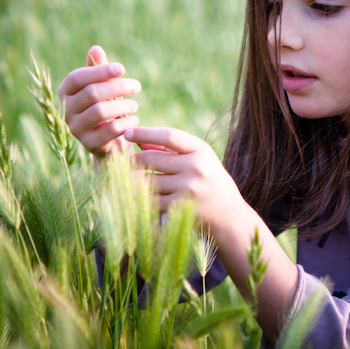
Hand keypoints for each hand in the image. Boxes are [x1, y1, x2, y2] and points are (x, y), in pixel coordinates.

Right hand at [58, 46, 141, 156]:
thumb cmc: (105, 106)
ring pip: (100, 111)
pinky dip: (127, 123)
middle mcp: (66, 110)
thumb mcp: (102, 87)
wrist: (108, 141)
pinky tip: (135, 120)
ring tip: (135, 105)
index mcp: (66, 92)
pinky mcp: (89, 144)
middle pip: (92, 93)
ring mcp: (75, 128)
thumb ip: (98, 69)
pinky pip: (110, 130)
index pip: (78, 78)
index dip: (100, 71)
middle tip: (136, 86)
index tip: (122, 69)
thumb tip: (95, 48)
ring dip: (124, 106)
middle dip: (118, 87)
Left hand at [125, 126, 298, 341]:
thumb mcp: (199, 161)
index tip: (126, 132)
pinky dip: (139, 198)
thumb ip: (172, 151)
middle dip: (132, 160)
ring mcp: (188, 189)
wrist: (230, 217)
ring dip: (131, 180)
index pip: (169, 135)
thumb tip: (140, 141)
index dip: (145, 132)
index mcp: (201, 150)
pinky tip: (132, 196)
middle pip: (151, 159)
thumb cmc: (211, 183)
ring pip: (147, 181)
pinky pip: (150, 200)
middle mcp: (196, 167)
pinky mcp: (180, 208)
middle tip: (119, 161)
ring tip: (122, 178)